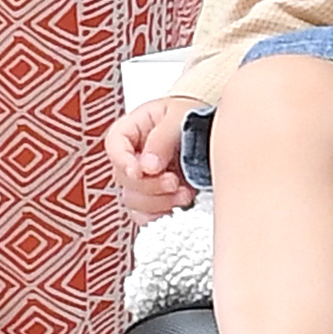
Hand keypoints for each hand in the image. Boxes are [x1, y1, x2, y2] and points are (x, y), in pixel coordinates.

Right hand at [107, 97, 193, 218]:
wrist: (218, 137)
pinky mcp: (154, 198)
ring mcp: (142, 179)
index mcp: (134, 128)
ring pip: (132, 200)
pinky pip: (144, 216)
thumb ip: (163, 138)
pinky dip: (160, 215)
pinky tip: (179, 205)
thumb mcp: (181, 117)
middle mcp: (133, 155)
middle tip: (174, 181)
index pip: (114, 144)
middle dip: (149, 184)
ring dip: (158, 202)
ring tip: (185, 193)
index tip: (139, 172)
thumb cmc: (196, 118)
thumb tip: (148, 167)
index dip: (122, 161)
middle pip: (123, 177)